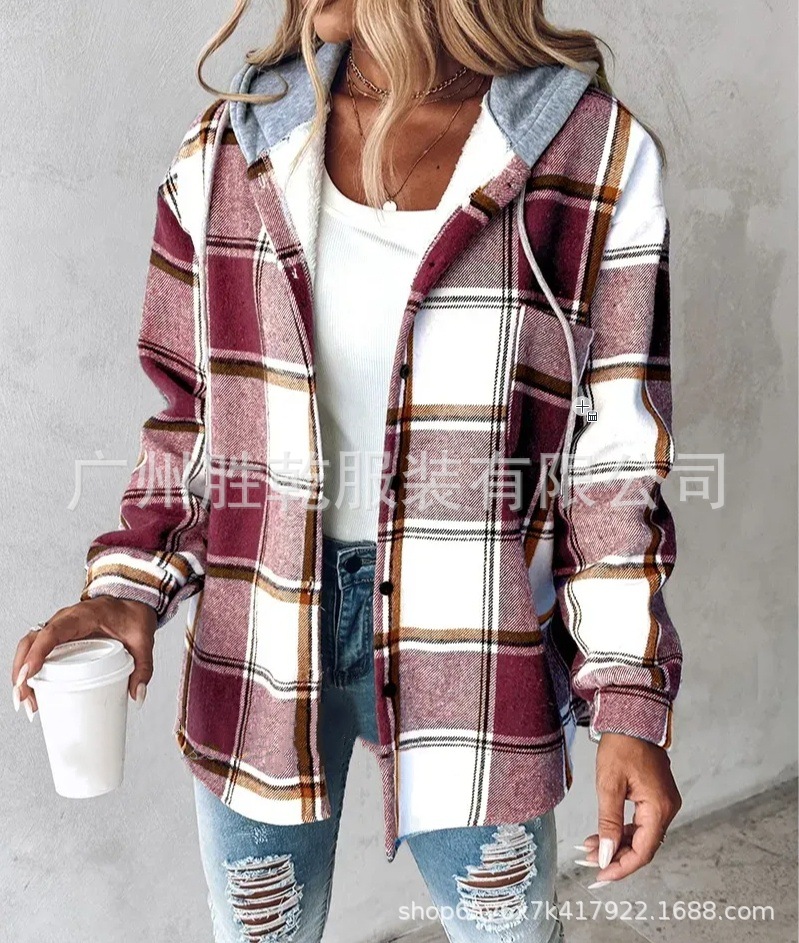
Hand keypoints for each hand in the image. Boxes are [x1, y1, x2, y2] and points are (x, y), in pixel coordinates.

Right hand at [11, 597, 157, 718]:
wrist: (133, 601)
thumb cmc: (133, 615)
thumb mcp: (143, 640)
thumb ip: (144, 667)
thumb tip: (138, 695)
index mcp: (82, 616)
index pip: (53, 632)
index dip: (37, 653)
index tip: (29, 675)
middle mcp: (65, 619)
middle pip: (31, 641)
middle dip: (22, 671)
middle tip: (25, 699)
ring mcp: (60, 627)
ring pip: (29, 646)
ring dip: (22, 673)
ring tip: (28, 702)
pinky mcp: (60, 637)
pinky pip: (37, 649)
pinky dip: (29, 669)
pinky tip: (33, 692)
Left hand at [577, 731, 681, 885]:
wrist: (630, 718)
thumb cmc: (621, 745)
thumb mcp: (609, 785)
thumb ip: (608, 823)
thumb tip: (605, 855)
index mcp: (659, 808)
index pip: (643, 851)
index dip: (622, 867)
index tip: (601, 875)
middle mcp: (666, 808)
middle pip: (642, 845)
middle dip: (615, 855)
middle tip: (589, 860)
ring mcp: (662, 802)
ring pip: (639, 835)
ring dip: (615, 843)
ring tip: (589, 847)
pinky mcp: (655, 796)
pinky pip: (639, 822)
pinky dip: (620, 829)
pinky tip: (601, 833)